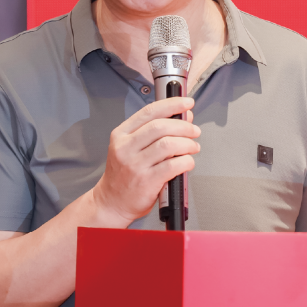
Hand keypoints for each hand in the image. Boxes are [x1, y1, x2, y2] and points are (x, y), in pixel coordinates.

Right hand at [91, 96, 199, 224]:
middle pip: (160, 126)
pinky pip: (173, 165)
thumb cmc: (123, 175)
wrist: (111, 202)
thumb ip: (154, 133)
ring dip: (187, 144)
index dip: (172, 104)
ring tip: (193, 147)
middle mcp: (126, 147)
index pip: (149, 112)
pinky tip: (187, 162)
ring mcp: (135, 164)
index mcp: (121, 134)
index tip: (187, 103)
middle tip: (194, 131)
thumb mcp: (130, 148)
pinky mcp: (146, 181)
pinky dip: (186, 161)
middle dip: (184, 126)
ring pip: (168, 145)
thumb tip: (183, 118)